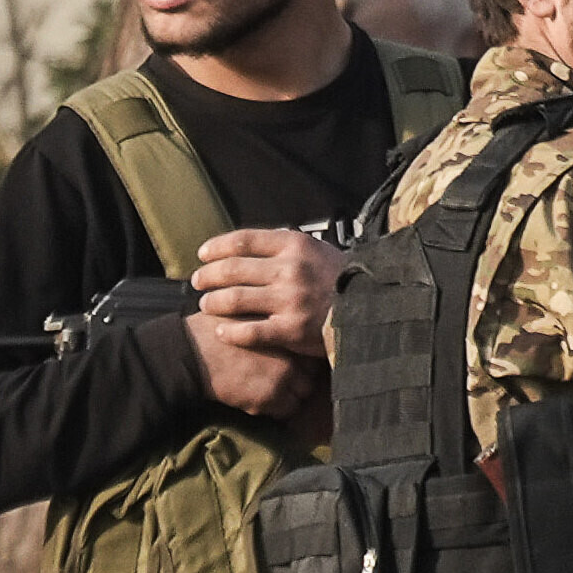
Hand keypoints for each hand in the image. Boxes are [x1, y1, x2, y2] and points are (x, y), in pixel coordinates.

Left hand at [183, 227, 339, 422]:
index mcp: (295, 245)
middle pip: (232, 269)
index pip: (243, 240)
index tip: (203, 254)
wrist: (373, 308)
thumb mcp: (319, 250)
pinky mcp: (292, 329)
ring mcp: (290, 300)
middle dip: (208, 276)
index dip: (217, 247)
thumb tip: (251, 245)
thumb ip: (286, 246)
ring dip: (214, 302)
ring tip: (207, 305)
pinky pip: (251, 331)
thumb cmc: (344, 279)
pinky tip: (222, 331)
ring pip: (235, 299)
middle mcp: (290, 270)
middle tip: (198, 282)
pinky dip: (232, 331)